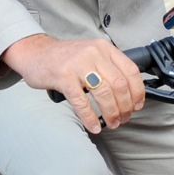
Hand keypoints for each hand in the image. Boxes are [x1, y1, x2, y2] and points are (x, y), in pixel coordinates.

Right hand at [1, 34, 144, 133]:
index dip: (138, 92)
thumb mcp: (91, 53)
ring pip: (104, 94)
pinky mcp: (63, 77)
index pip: (131, 70)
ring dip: (111, 113)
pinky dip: (90, 118)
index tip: (137, 105)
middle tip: (123, 118)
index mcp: (104, 48)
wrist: (36, 53)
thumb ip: (108, 67)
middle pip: (120, 85)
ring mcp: (78, 65)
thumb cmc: (64, 58)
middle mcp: (93, 53)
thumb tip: (128, 94)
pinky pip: (82, 102)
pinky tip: (94, 126)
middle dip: (126, 107)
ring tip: (111, 123)